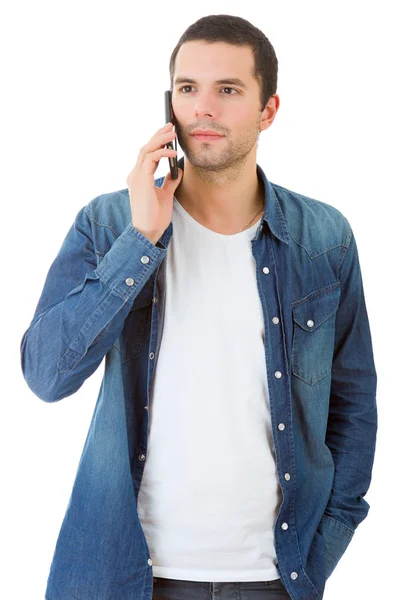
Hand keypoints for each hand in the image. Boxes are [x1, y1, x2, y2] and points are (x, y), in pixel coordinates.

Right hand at [126, 122, 182, 244]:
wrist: (148, 231)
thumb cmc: (155, 217)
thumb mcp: (166, 195)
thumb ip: (170, 181)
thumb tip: (178, 170)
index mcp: (140, 178)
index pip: (147, 155)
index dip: (157, 142)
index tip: (168, 134)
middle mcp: (135, 175)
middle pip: (145, 148)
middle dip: (158, 135)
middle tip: (170, 125)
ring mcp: (136, 177)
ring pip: (146, 150)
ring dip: (160, 140)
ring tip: (173, 133)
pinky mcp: (141, 180)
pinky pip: (150, 160)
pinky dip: (162, 153)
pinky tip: (173, 152)